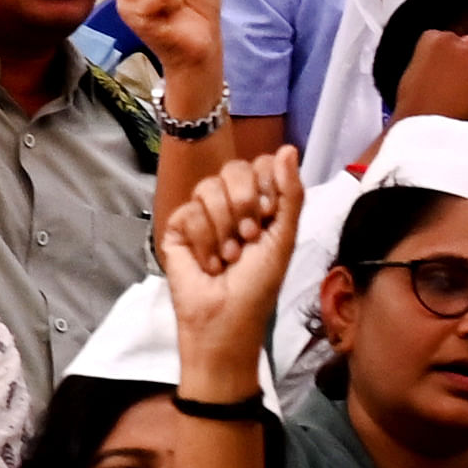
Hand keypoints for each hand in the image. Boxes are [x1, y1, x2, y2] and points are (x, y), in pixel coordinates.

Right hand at [155, 144, 307, 378]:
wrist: (225, 317)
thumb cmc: (258, 286)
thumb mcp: (284, 238)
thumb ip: (290, 193)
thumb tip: (288, 149)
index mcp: (259, 204)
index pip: (260, 165)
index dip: (264, 185)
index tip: (267, 214)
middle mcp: (229, 204)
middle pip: (233, 170)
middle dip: (243, 206)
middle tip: (248, 237)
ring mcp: (202, 214)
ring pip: (208, 189)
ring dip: (223, 229)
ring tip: (228, 256)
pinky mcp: (177, 227)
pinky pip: (189, 212)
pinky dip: (203, 242)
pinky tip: (208, 263)